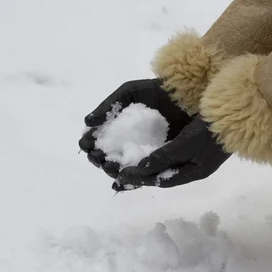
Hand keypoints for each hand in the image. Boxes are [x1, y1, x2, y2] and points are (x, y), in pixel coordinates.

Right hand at [78, 79, 192, 178]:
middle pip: (108, 156)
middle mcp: (128, 142)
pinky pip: (142, 174)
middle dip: (99, 159)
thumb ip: (109, 105)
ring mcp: (143, 153)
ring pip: (123, 168)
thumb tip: (88, 122)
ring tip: (111, 166)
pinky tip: (122, 180)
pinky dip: (131, 180)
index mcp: (118, 127)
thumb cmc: (157, 92)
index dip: (90, 144)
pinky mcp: (158, 161)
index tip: (87, 144)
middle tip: (99, 156)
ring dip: (113, 170)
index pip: (99, 141)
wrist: (184, 95)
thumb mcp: (130, 92)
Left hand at [114, 118, 230, 189]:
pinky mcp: (192, 143)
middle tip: (115, 173)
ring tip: (123, 164)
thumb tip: (141, 168)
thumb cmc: (211, 130)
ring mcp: (193, 156)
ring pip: (162, 165)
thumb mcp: (187, 143)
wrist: (234, 113)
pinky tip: (142, 149)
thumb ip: (165, 156)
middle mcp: (191, 167)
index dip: (140, 179)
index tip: (120, 176)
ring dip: (144, 165)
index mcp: (193, 173)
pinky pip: (167, 153)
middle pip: (160, 175)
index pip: (161, 180)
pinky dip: (153, 154)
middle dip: (139, 175)